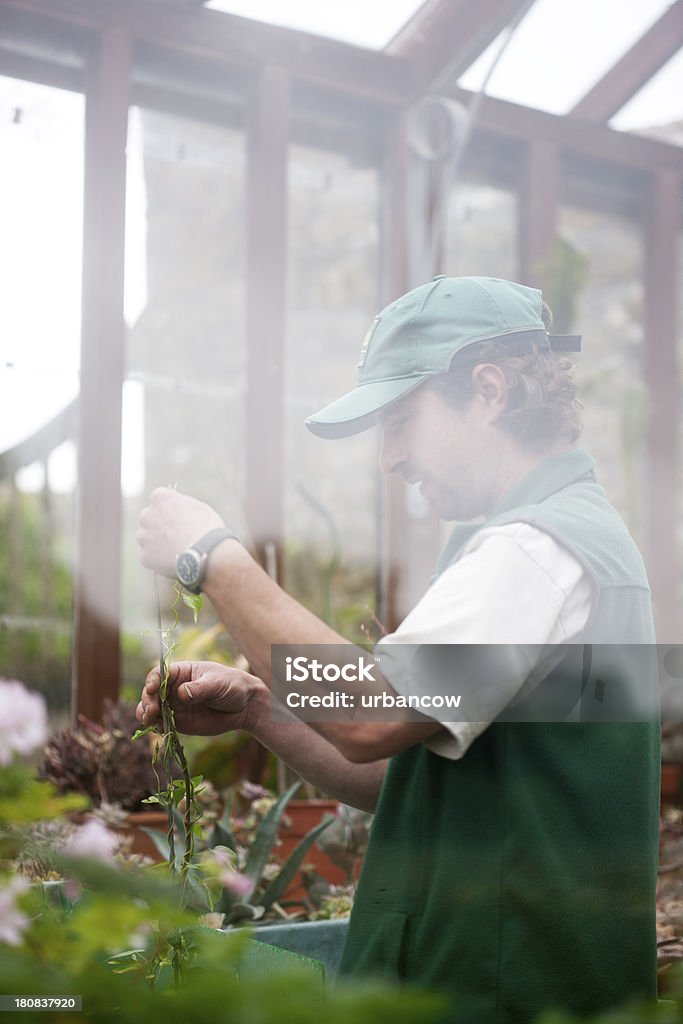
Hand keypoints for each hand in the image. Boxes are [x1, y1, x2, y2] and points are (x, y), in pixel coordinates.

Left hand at [137, 488, 225, 577]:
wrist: (206, 553)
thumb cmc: (207, 528)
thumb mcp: (197, 506)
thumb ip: (180, 505)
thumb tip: (176, 509)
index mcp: (159, 498)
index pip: (159, 500)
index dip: (170, 510)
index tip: (179, 517)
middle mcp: (146, 515)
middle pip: (149, 519)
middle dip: (160, 525)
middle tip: (177, 535)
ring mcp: (143, 537)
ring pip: (147, 538)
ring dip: (157, 542)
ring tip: (177, 550)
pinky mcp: (144, 556)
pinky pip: (150, 557)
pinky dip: (159, 560)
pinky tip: (174, 561)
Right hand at [137, 660, 265, 736]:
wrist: (245, 706)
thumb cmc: (232, 686)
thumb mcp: (217, 684)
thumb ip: (200, 689)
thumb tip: (181, 693)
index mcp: (182, 672)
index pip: (159, 674)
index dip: (152, 681)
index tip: (152, 689)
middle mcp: (174, 688)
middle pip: (151, 693)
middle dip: (147, 701)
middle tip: (152, 711)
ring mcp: (174, 706)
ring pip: (151, 709)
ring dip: (146, 714)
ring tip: (150, 720)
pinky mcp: (178, 722)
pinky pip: (161, 724)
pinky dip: (156, 727)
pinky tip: (159, 728)